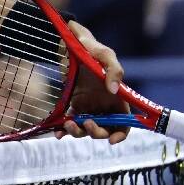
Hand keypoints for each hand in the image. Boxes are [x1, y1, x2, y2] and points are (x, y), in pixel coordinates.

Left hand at [58, 21, 128, 143]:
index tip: (112, 140)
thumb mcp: (104, 54)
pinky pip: (71, 122)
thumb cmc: (90, 47)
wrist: (69, 44)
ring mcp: (89, 106)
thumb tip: (114, 91)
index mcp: (117, 97)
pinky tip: (58, 131)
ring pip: (86, 129)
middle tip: (86, 122)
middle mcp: (104, 105)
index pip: (124, 121)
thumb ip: (114, 70)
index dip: (121, 134)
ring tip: (68, 124)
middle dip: (96, 132)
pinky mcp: (74, 105)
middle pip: (105, 129)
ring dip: (78, 132)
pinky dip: (64, 130)